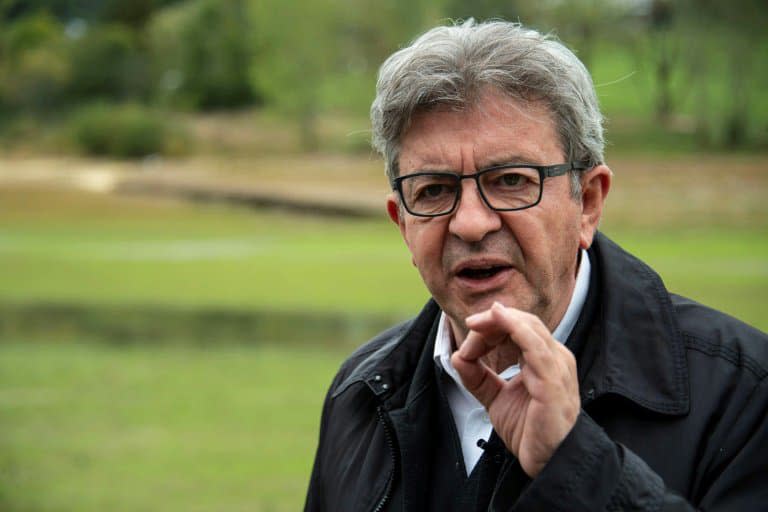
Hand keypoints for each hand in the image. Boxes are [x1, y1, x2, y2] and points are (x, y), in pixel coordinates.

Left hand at [451, 302, 579, 477]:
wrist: (547, 463)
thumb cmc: (529, 432)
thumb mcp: (495, 398)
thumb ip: (477, 377)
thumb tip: (457, 356)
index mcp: (545, 359)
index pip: (519, 328)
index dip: (491, 327)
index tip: (467, 342)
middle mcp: (555, 358)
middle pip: (523, 323)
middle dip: (492, 321)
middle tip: (469, 323)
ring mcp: (557, 367)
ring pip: (528, 328)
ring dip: (497, 324)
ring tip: (475, 325)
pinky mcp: (553, 380)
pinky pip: (535, 346)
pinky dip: (515, 328)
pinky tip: (498, 319)